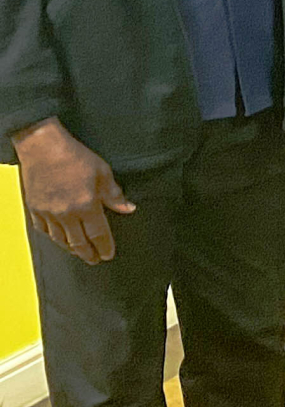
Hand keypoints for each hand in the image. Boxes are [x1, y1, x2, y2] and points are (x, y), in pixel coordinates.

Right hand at [12, 119, 133, 263]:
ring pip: (59, 240)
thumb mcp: (103, 172)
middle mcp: (66, 213)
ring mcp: (48, 212)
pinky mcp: (34, 208)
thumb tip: (129, 209)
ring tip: (80, 252)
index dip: (105, 247)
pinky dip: (53, 237)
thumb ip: (114, 195)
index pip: (98, 234)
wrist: (42, 146)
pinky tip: (59, 239)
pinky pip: (43, 230)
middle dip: (88, 254)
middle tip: (95, 260)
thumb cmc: (74, 156)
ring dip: (71, 249)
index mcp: (86, 205)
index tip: (109, 255)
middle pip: (78, 242)